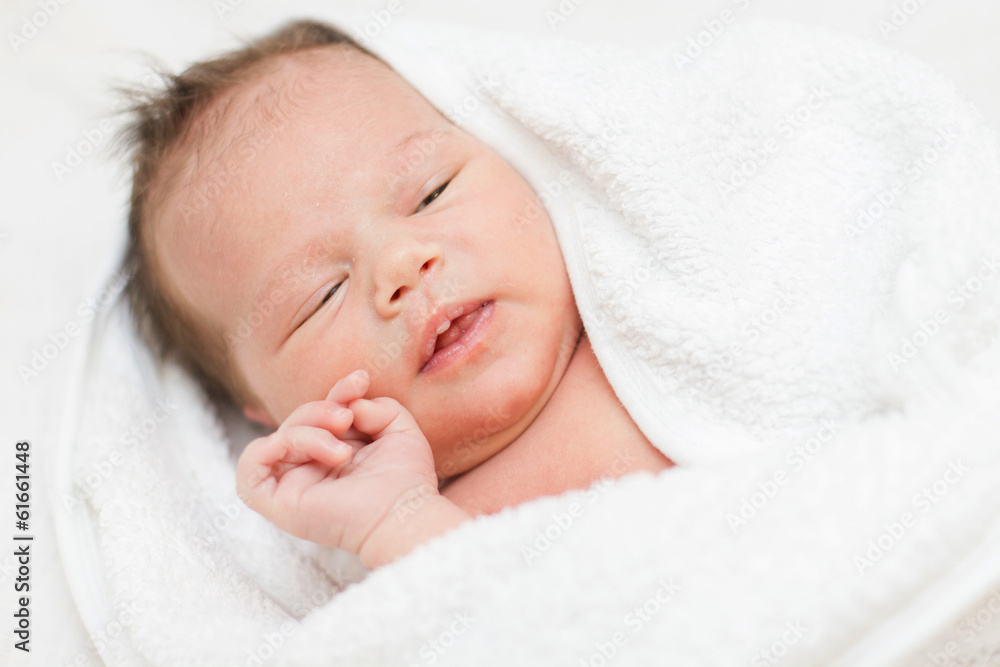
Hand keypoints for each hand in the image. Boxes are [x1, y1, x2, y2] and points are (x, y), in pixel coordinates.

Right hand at [236, 369, 452, 561]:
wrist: (403, 513)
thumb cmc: (405, 479)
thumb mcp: (398, 427)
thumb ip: (372, 405)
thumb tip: (347, 406)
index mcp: (334, 452)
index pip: (320, 415)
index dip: (335, 393)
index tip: (360, 381)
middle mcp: (311, 468)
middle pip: (296, 422)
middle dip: (319, 409)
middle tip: (347, 418)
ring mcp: (292, 485)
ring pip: (277, 438)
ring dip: (308, 429)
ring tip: (343, 448)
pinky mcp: (277, 503)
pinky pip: (251, 465)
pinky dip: (275, 445)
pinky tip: (317, 451)